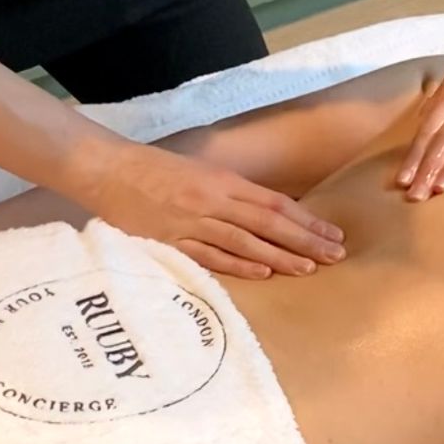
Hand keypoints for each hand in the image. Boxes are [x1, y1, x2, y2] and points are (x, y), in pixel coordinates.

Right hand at [78, 140, 344, 279]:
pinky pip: (210, 255)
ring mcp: (192, 222)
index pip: (276, 204)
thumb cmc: (156, 170)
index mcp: (224, 181)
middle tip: (336, 254)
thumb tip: (270, 215)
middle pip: (269, 223)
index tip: (333, 233)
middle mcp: (213, 200)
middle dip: (305, 240)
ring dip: (280, 256)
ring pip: (245, 241)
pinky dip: (238, 265)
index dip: (307, 220)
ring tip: (309, 267)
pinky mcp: (170, 241)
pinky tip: (264, 274)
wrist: (107, 169)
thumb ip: (233, 194)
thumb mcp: (202, 173)